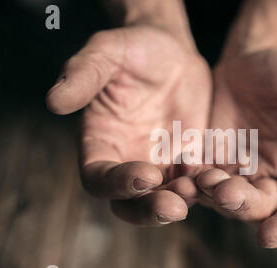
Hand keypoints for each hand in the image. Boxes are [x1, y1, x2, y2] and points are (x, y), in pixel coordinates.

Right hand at [46, 24, 211, 225]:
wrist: (171, 53)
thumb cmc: (133, 50)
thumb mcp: (107, 53)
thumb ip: (83, 74)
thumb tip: (54, 101)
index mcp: (100, 143)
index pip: (98, 177)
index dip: (117, 183)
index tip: (146, 174)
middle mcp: (126, 162)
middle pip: (130, 203)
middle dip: (150, 209)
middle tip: (174, 207)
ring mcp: (159, 166)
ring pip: (164, 201)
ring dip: (180, 203)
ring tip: (199, 192)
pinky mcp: (186, 163)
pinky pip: (195, 185)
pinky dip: (206, 189)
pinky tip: (223, 183)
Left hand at [197, 46, 276, 247]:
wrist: (242, 63)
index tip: (270, 237)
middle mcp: (267, 177)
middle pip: (258, 208)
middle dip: (242, 204)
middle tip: (224, 187)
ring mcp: (234, 173)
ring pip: (224, 201)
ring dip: (212, 196)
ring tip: (201, 177)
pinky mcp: (206, 163)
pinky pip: (196, 184)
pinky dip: (188, 185)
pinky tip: (180, 175)